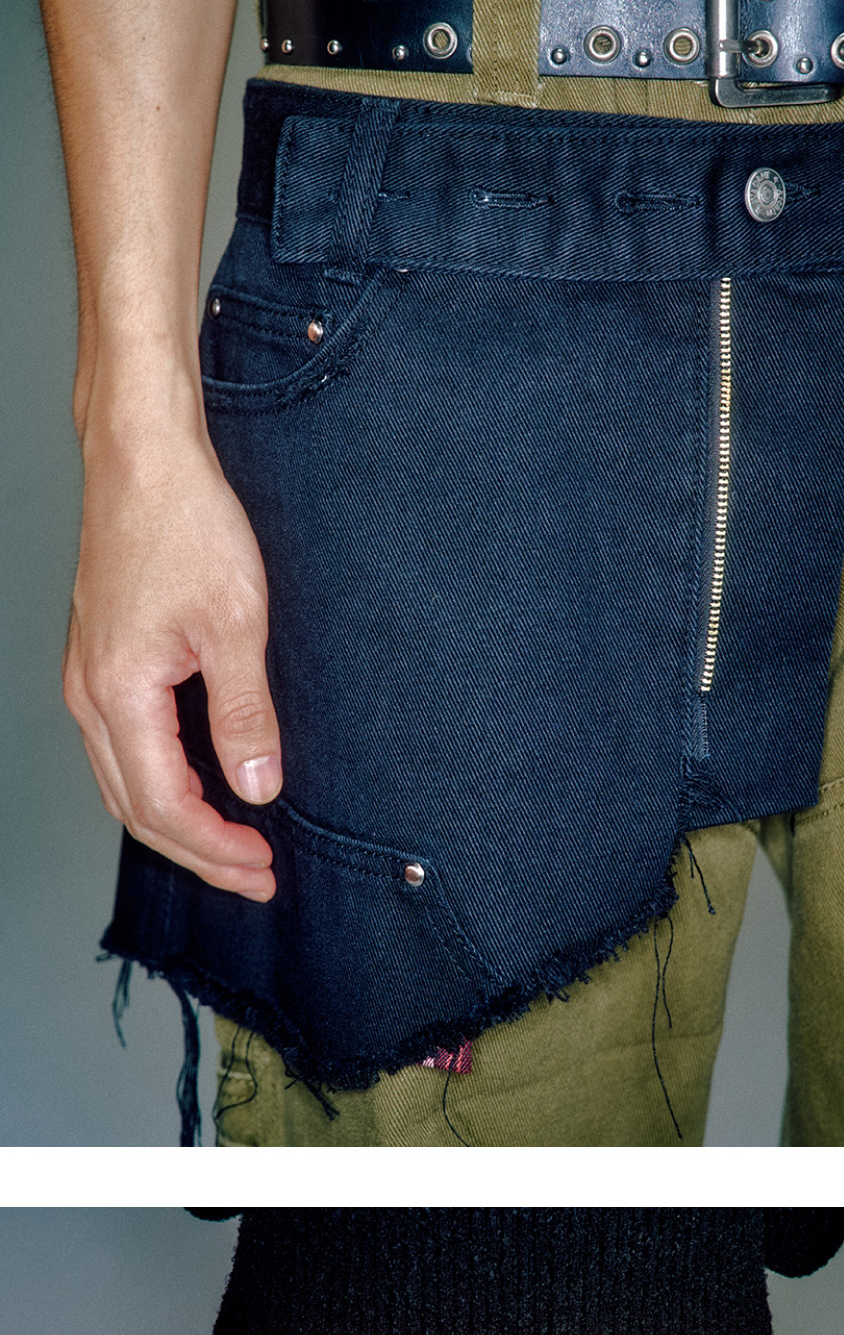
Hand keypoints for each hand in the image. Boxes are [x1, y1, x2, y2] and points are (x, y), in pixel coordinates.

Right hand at [64, 362, 281, 897]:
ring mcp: (88, 677)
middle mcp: (89, 694)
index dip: (215, 850)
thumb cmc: (185, 522)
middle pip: (136, 809)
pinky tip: (202, 783)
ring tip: (234, 845)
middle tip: (256, 877)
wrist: (143, 457)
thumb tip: (257, 789)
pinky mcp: (101, 658)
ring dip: (179, 822)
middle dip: (197, 854)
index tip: (264, 867)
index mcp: (118, 694)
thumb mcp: (236, 623)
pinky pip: (122, 747)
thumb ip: (244, 715)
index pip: (164, 807)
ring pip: (124, 782)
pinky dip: (162, 782)